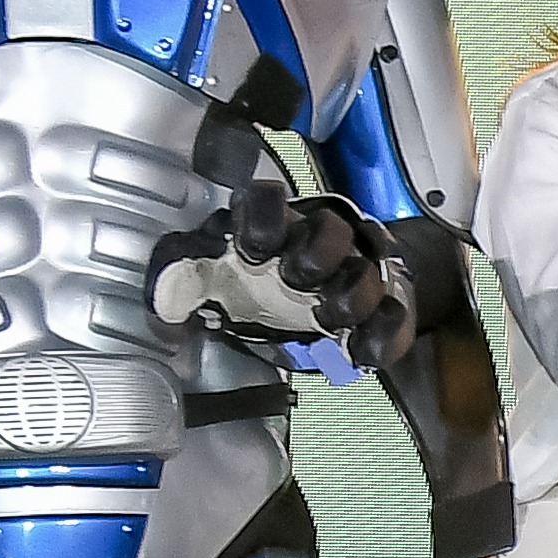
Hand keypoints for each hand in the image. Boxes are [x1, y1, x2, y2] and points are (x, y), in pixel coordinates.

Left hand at [155, 168, 416, 370]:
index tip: (254, 249)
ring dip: (351, 296)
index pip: (268, 202)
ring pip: (365, 271)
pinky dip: (382, 337)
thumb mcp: (210, 283)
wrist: (317, 314)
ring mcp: (357, 273)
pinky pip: (396, 319)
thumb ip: (183, 286)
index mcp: (270, 229)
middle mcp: (317, 242)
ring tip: (329, 321)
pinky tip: (360, 354)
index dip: (264, 219)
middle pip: (329, 230)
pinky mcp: (386, 309)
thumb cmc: (254, 293)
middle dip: (315, 256)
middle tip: (298, 282)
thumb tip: (161, 309)